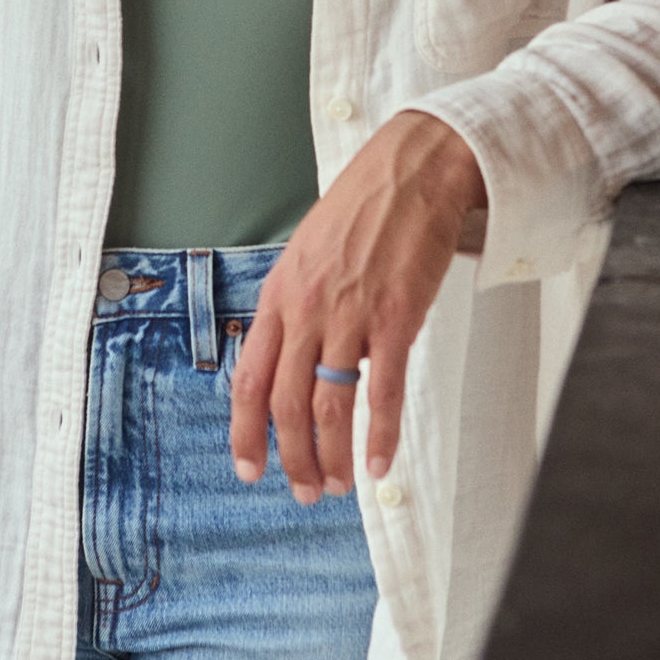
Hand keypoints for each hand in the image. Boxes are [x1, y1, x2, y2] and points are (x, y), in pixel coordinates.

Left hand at [229, 111, 484, 501]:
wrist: (413, 168)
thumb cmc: (363, 205)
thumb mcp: (308, 250)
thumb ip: (297, 302)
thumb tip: (294, 354)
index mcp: (280, 292)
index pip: (249, 376)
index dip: (245, 429)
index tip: (248, 467)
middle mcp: (308, 307)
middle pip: (286, 401)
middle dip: (292, 457)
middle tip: (305, 491)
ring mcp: (351, 313)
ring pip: (329, 403)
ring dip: (331, 454)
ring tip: (338, 485)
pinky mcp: (397, 317)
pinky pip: (383, 390)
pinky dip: (378, 434)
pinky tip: (378, 461)